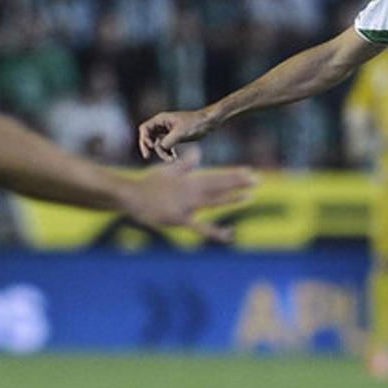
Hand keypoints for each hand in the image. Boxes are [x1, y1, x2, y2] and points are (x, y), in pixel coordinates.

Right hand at [118, 156, 255, 242]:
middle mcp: (191, 191)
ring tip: (250, 195)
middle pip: (219, 186)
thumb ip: (185, 164)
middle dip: (238, 183)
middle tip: (258, 179)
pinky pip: (200, 228)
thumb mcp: (168, 171)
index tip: (249, 171)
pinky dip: (215, 232)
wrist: (129, 195)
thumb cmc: (147, 184)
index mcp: (190, 180)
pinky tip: (229, 235)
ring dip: (232, 198)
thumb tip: (198, 152)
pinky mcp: (180, 219)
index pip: (216, 176)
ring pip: (214, 201)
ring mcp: (187, 205)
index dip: (233, 174)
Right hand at [138, 109, 216, 161]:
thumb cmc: (195, 123)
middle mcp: (163, 124)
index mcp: (161, 119)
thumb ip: (167, 141)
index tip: (150, 147)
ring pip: (157, 143)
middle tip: (147, 156)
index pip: (145, 129)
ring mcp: (168, 131)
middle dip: (149, 147)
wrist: (209, 122)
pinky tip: (174, 157)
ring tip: (170, 159)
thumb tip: (157, 149)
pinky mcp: (175, 136)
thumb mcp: (180, 133)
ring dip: (161, 152)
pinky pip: (166, 146)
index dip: (144, 138)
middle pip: (148, 136)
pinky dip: (167, 152)